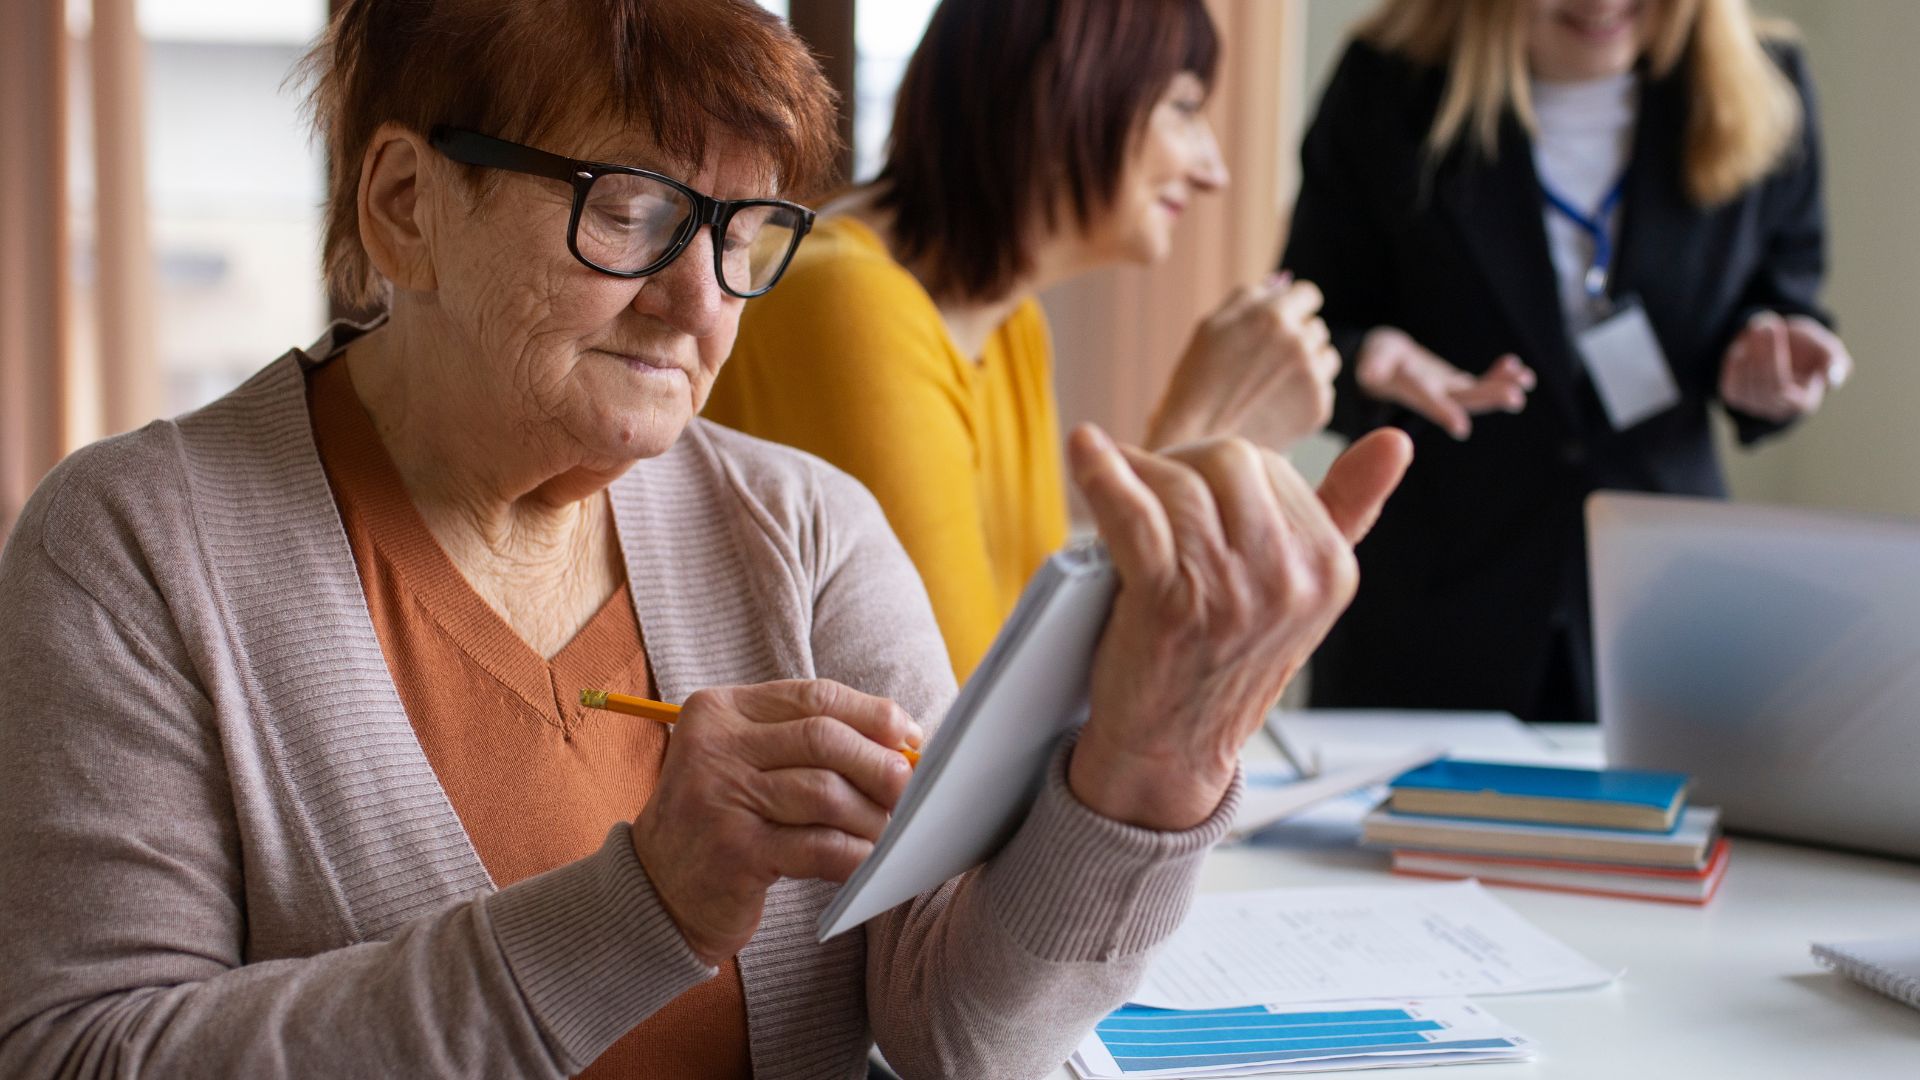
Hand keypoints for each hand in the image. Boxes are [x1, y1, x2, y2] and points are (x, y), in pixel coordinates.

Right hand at [629, 680, 922, 963]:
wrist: (656, 893)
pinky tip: (866, 862)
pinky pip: (819, 847)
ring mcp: (720, 799)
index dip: (872, 714)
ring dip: (871, 814)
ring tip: (888, 831)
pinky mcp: (735, 854)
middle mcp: (713, 747)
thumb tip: (899, 740)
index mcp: (719, 711)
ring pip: (826, 793)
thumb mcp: (745, 762)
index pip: (813, 696)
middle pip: (824, 739)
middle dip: (879, 764)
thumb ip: (804, 741)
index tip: (908, 737)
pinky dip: (855, 854)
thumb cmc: (721, 820)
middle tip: (909, 789)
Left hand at [1064, 424, 1412, 830]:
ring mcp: (1230, 592)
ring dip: (1137, 474)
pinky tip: (1086, 450)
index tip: (1188, 489)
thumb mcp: (1302, 592)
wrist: (1172, 749)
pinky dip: (1102, 475)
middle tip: (1149, 489)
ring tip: (1115, 483)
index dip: (1215, 468)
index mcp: (1329, 568)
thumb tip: (1395, 442)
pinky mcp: (1169, 602)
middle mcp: (1289, 580)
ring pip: (1179, 482)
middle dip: (1181, 464)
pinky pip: (1134, 512)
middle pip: (1227, 461)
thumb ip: (1348, 513)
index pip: (1269, 466)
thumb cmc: (1225, 662)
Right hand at [1147, 275, 1340, 452]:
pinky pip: (1324, 389)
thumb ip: (1248, 298)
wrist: (1197, 442)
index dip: (1294, 307)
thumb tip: (1279, 284)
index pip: (1308, 295)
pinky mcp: (1319, 408)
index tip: (1283, 323)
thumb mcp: (1211, 326)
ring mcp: (1312, 376)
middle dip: (1297, 339)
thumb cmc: (1196, 382)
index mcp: (1273, 315)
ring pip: (1326, 357)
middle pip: (1316, 327)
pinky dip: (1305, 396)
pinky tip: (1275, 406)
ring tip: (1271, 385)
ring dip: (1307, 365)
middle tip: (1266, 363)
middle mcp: (1299, 341)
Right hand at [1355, 326, 1533, 439]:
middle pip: (1462, 399)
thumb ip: (1371, 365)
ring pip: (1477, 394)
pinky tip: (1517, 366)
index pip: (1427, 401)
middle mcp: (1433, 398)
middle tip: (1515, 398)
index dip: (1443, 411)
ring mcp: (1447, 393)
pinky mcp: (1455, 385)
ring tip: (1527, 380)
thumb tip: (1368, 373)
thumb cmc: (1375, 360)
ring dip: (1501, 388)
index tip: (1462, 427)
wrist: (1382, 365)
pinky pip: (1481, 381)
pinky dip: (1499, 374)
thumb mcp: (1370, 359)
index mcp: (1409, 393)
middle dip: (1488, 397)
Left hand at [1718, 311, 1851, 421]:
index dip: (1773, 359)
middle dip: (1761, 353)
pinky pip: (1730, 386)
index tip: (1774, 328)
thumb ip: (1834, 362)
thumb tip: (1834, 379)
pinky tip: (1745, 346)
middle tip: (1762, 325)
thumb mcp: (1827, 349)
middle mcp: (1779, 410)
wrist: (1783, 346)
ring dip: (1748, 354)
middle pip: (1762, 385)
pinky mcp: (1738, 398)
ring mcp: (1755, 406)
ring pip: (1744, 386)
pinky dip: (1735, 363)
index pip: (1781, 387)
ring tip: (1756, 328)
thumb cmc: (1810, 349)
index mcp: (1805, 402)